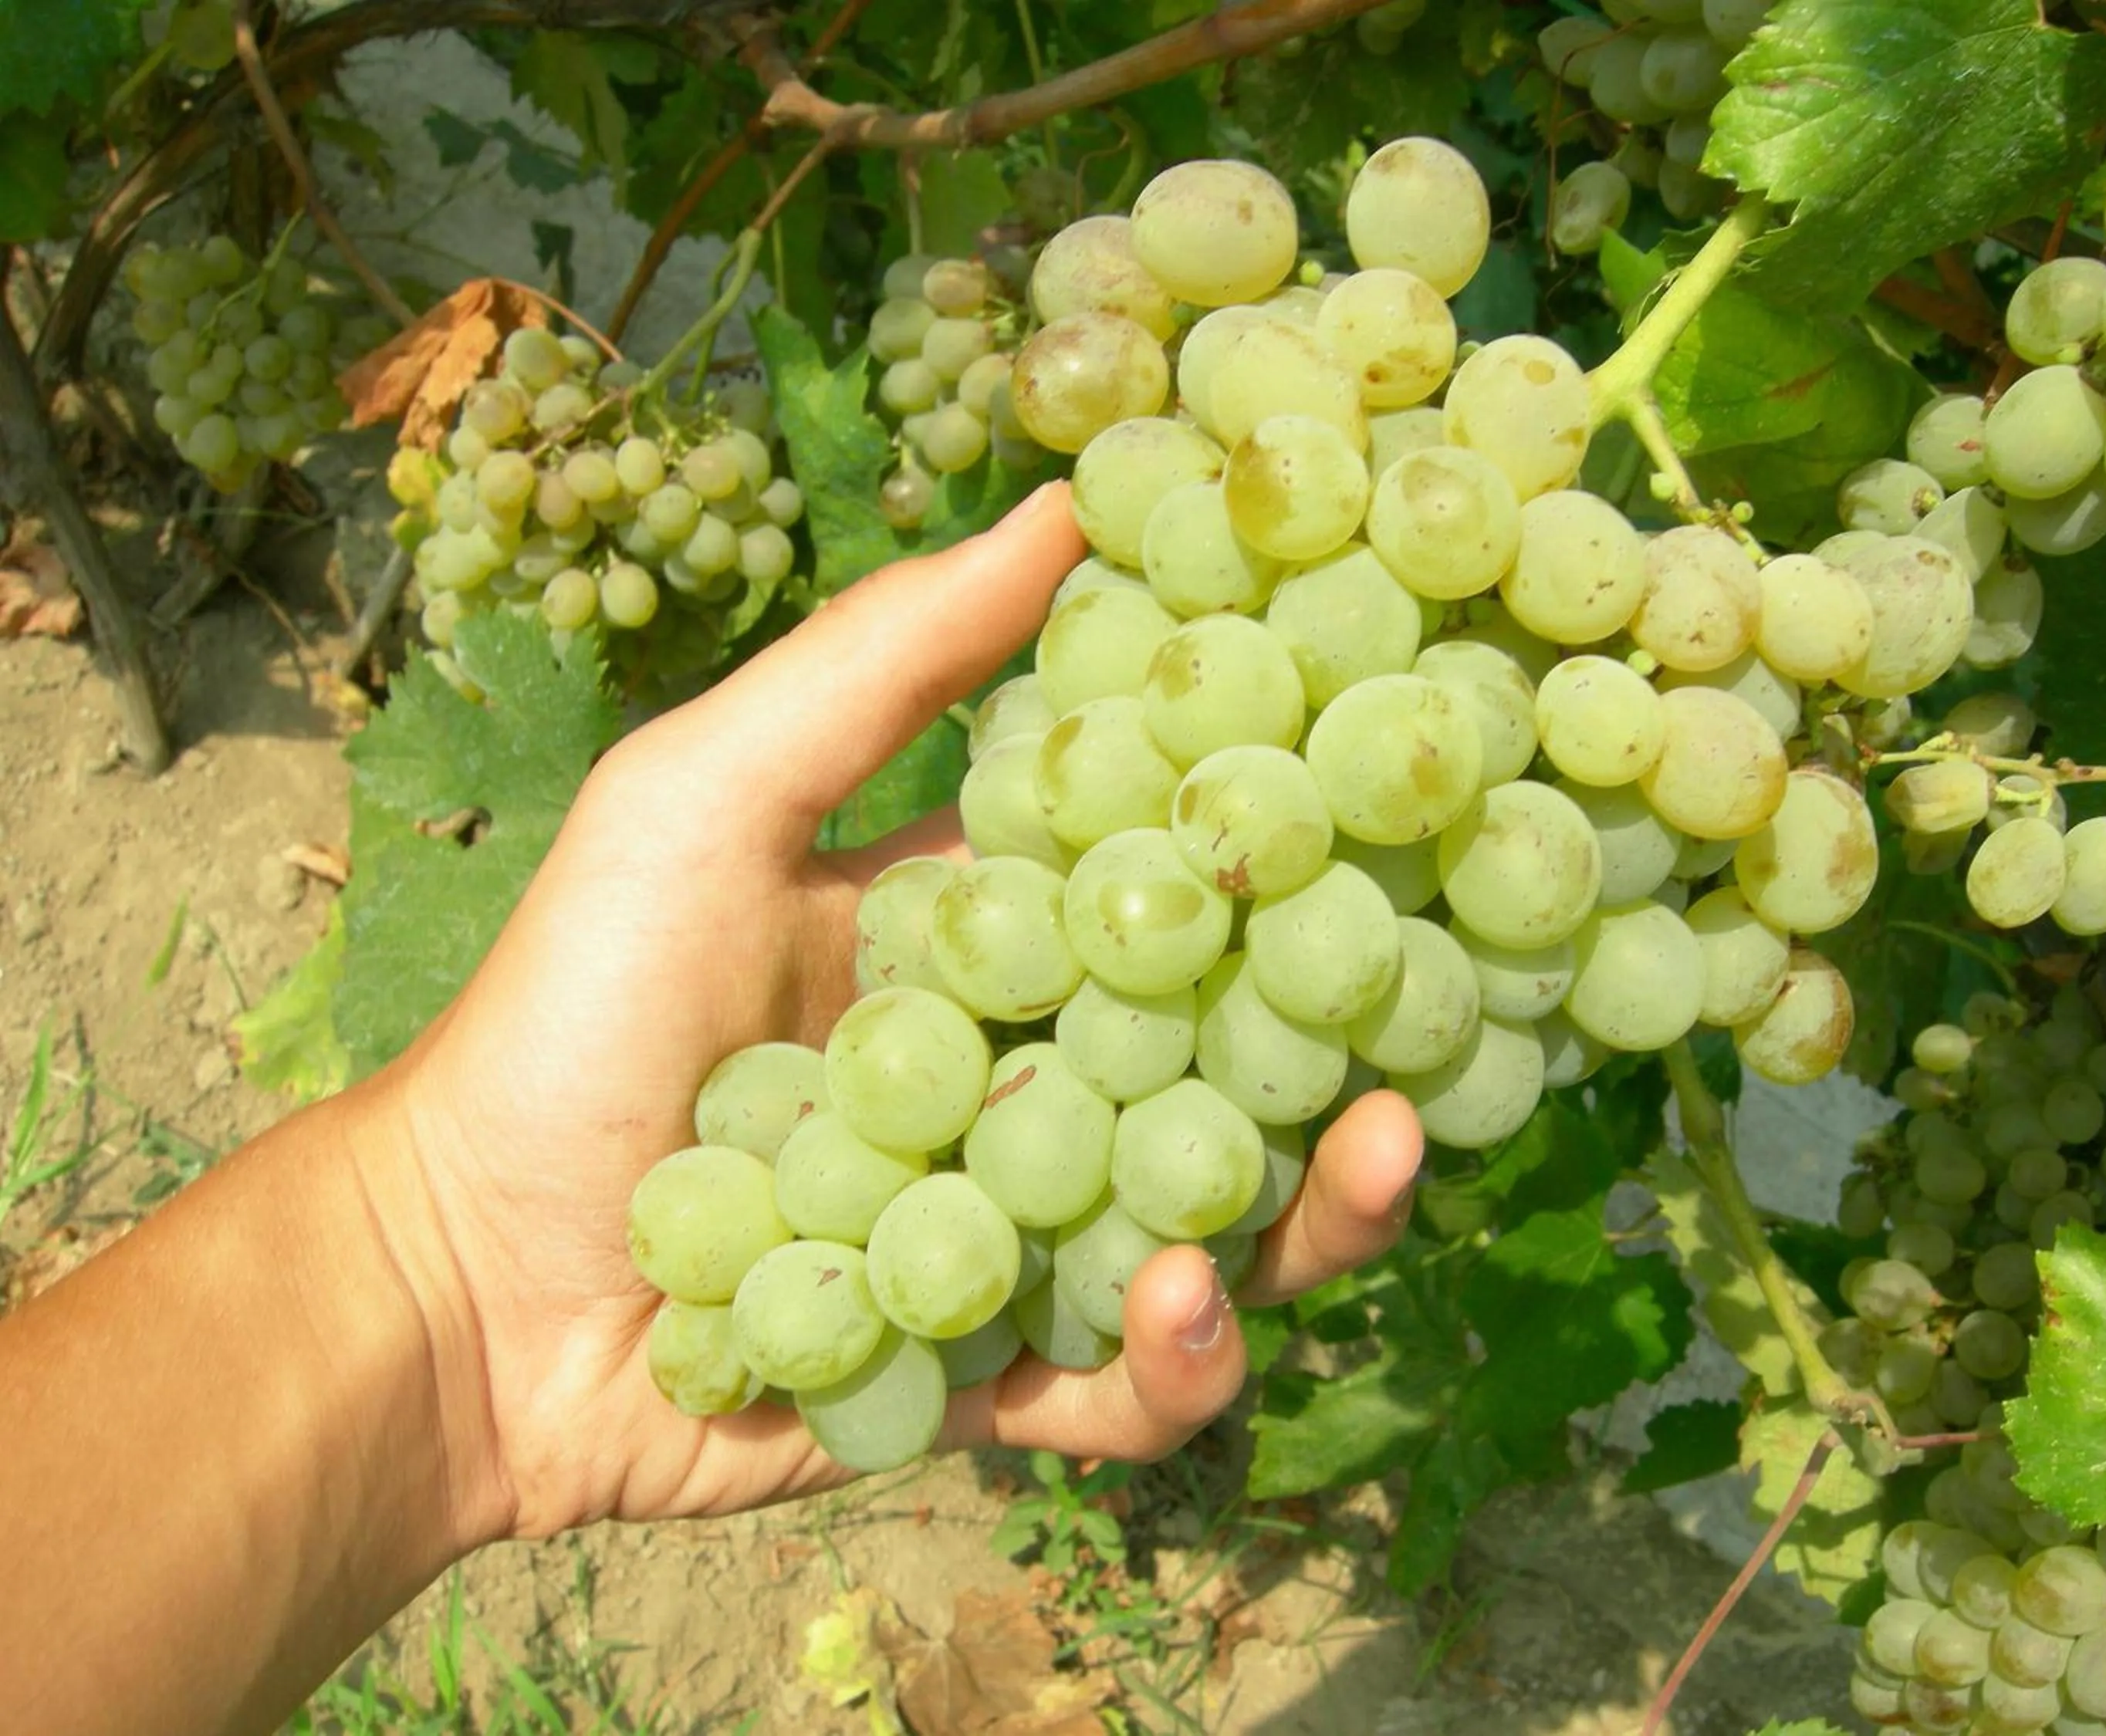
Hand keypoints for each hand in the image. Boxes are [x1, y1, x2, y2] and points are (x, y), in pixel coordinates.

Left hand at [373, 482, 1424, 1545]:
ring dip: (1310, 1211)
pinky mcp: (988, 1378)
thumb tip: (1068, 504)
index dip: (1290, 847)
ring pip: (1216, 1227)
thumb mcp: (710, 794)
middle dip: (1349, 1051)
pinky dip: (1173, 1362)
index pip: (1172, 884)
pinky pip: (1120, 1389)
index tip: (1401, 793)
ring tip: (1373, 1163)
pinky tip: (1182, 1308)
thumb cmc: (573, 1009)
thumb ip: (885, 663)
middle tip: (1441, 1034)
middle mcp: (1022, 1080)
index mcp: (984, 940)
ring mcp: (1017, 1237)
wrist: (455, 1279)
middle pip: (1229, 1067)